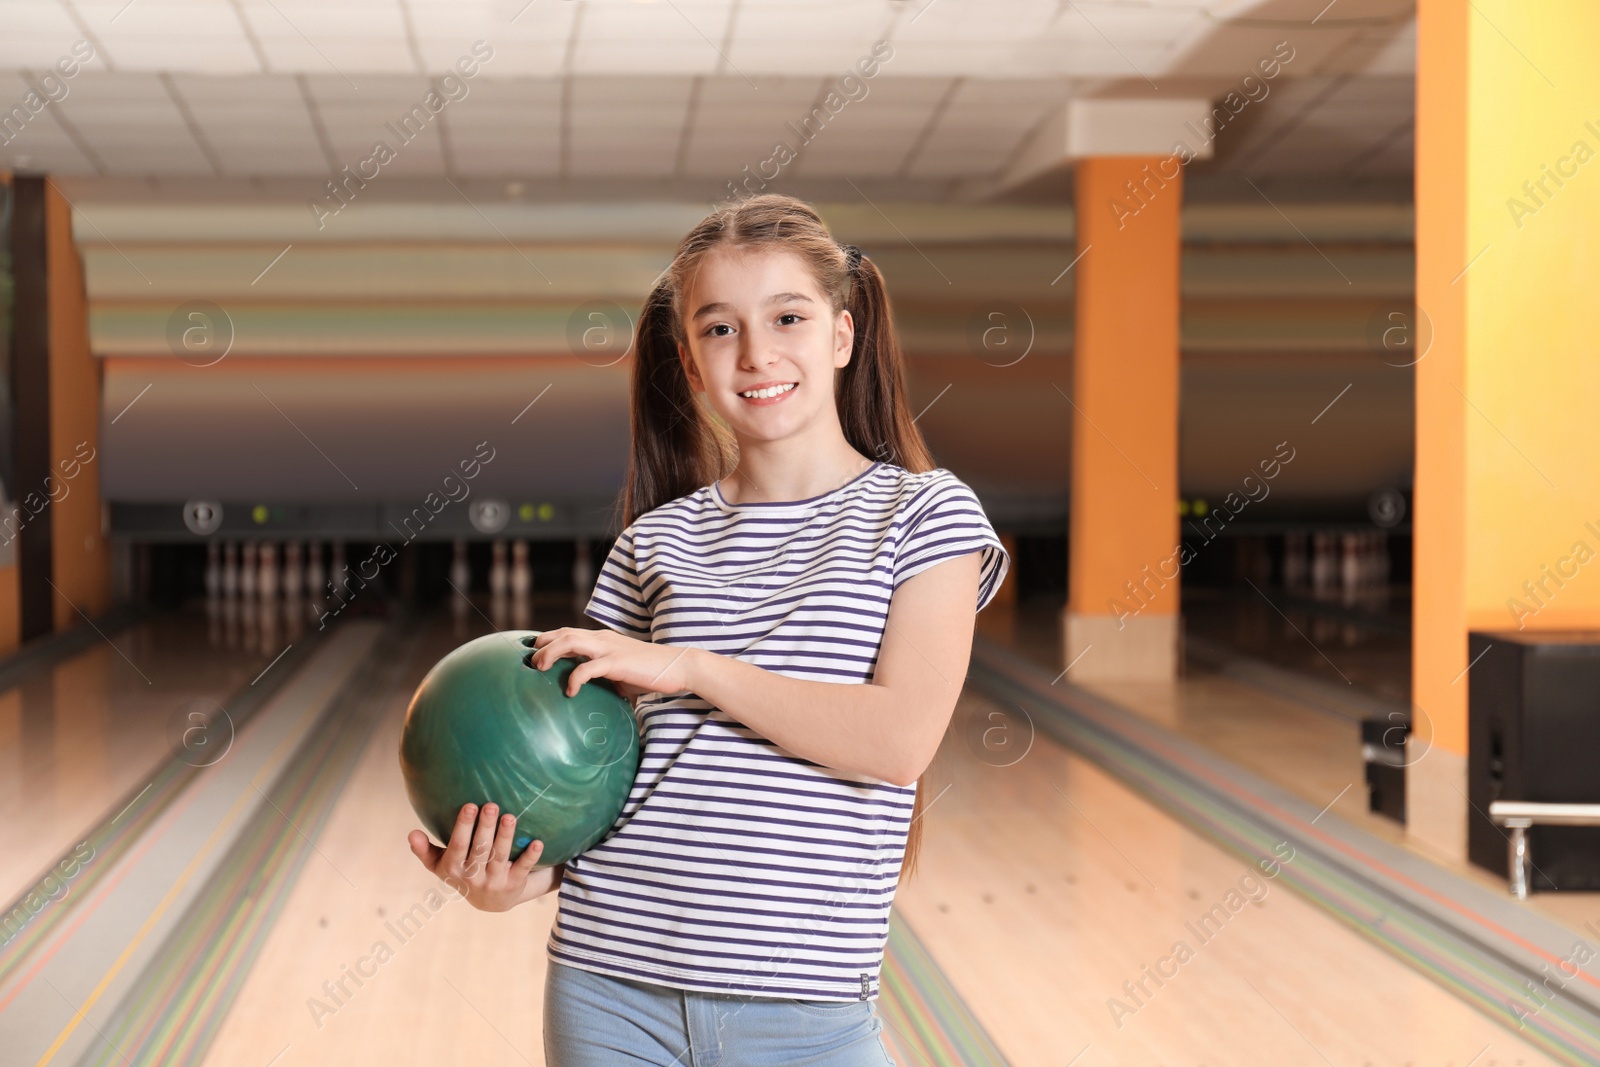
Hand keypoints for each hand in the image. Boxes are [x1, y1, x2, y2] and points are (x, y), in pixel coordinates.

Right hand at [408, 802, 563, 912]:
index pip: (458, 846)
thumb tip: (411, 833)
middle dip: (485, 827)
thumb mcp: (441, 865)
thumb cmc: (462, 872)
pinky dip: (530, 856)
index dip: (463, 827)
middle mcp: (473, 878)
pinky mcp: (514, 885)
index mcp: (454, 869)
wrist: (492, 902)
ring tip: (510, 816)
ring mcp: (494, 882)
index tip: (469, 805)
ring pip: (500, 857)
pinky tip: (537, 842)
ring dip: (506, 837)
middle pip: (480, 849)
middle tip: (491, 804)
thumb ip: (424, 851)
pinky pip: (523, 869)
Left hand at [531, 627, 696, 698]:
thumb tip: (586, 693)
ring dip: (551, 653)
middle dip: (542, 645)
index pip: (568, 632)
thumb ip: (603, 675)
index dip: (547, 639)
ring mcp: (609, 649)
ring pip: (570, 641)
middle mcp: (603, 639)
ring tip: (539, 668)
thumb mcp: (620, 671)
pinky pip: (588, 667)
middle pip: (564, 633)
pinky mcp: (617, 662)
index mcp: (603, 639)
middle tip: (530, 662)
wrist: (678, 667)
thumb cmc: (650, 672)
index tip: (532, 652)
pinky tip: (570, 691)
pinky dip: (574, 678)